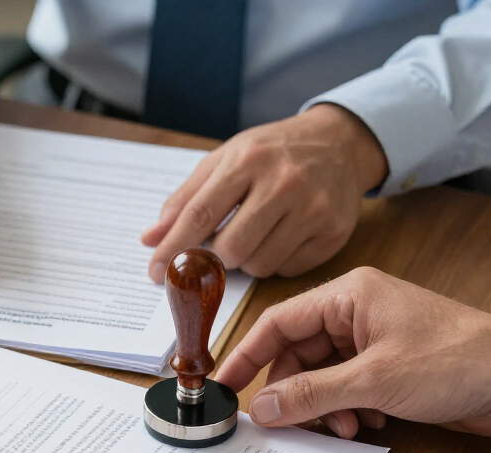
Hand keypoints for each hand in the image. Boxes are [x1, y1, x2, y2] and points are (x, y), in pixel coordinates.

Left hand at [142, 105, 387, 280]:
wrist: (340, 143)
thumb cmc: (272, 153)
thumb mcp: (225, 159)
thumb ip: (185, 199)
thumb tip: (150, 239)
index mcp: (248, 160)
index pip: (200, 214)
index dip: (172, 248)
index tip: (153, 271)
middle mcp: (284, 183)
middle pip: (230, 249)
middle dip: (215, 256)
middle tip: (219, 244)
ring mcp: (313, 209)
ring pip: (258, 265)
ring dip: (245, 260)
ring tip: (255, 233)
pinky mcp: (333, 233)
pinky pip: (286, 270)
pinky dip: (275, 261)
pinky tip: (282, 236)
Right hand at [216, 268, 490, 438]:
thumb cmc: (459, 359)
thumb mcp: (373, 381)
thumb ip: (311, 393)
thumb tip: (264, 407)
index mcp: (348, 296)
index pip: (278, 323)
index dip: (247, 356)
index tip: (223, 385)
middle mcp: (357, 313)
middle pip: (297, 354)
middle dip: (294, 392)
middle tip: (284, 422)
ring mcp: (373, 340)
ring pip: (321, 376)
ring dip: (324, 406)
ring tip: (342, 425)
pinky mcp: (389, 367)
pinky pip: (346, 389)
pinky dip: (347, 410)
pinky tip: (366, 424)